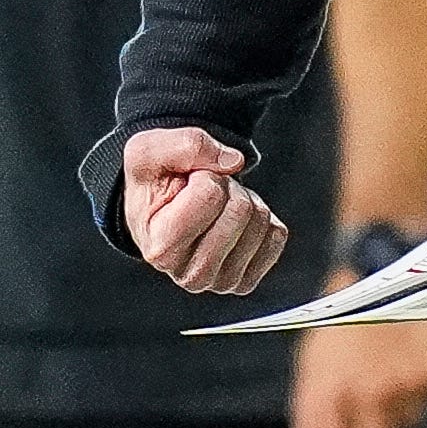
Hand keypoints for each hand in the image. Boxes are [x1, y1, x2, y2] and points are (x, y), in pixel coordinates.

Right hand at [124, 126, 286, 293]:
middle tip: (204, 194)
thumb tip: (234, 162)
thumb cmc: (153, 184)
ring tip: (216, 207)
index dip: (204, 175)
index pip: (211, 194)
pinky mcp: (246, 281)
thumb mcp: (150, 151)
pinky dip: (260, 219)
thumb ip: (187, 145)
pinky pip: (276, 236)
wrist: (160, 211)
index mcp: (161, 249)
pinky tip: (232, 222)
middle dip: (227, 188)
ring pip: (261, 221)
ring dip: (243, 201)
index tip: (187, 184)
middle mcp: (191, 275)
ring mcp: (221, 282)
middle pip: (241, 210)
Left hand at [293, 316, 426, 427]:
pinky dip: (413, 395)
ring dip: (391, 418)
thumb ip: (308, 411)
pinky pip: (423, 406)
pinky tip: (404, 365)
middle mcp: (369, 398)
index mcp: (333, 394)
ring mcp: (406, 389)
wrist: (386, 271)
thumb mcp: (312, 361)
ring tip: (383, 378)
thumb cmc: (340, 318)